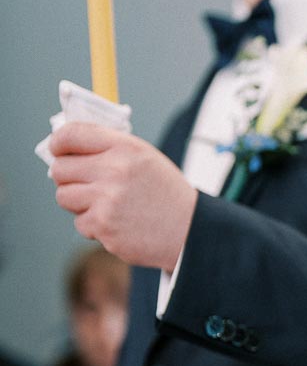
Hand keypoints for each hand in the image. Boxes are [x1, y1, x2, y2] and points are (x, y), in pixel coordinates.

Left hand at [49, 123, 196, 270]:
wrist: (190, 230)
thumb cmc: (165, 193)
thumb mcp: (144, 157)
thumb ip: (109, 148)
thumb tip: (65, 147)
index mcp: (125, 148)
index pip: (72, 135)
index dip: (58, 142)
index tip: (57, 149)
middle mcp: (114, 171)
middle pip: (60, 169)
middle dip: (67, 177)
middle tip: (83, 183)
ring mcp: (107, 200)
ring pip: (64, 197)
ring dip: (78, 202)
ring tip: (105, 204)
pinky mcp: (104, 227)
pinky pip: (79, 223)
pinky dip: (94, 225)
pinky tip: (117, 222)